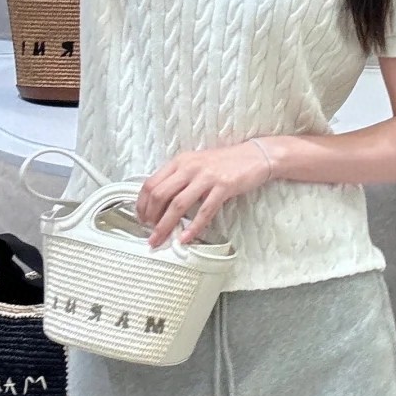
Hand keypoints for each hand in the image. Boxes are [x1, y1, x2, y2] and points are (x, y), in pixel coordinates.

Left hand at [135, 141, 274, 248]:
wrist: (254, 156)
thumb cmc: (224, 163)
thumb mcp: (196, 164)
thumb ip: (179, 179)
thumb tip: (159, 203)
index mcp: (180, 161)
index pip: (151, 183)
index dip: (142, 203)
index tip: (141, 218)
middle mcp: (190, 167)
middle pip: (160, 194)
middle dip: (150, 217)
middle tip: (148, 233)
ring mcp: (206, 176)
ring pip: (178, 204)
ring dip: (165, 226)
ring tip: (159, 240)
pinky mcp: (223, 187)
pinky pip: (204, 211)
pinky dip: (193, 227)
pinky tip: (186, 238)